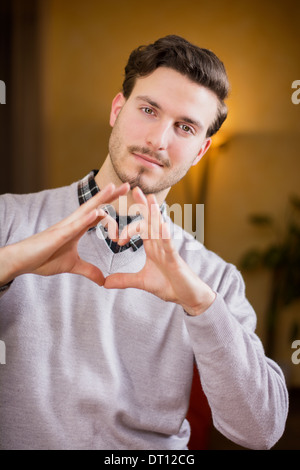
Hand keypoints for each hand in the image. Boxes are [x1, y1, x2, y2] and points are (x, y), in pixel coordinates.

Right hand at [0, 182, 129, 286]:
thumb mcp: (71, 266)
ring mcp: (65, 227)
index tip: (126, 199)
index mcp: (77, 228)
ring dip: (100, 199)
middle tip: (127, 185)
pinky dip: (86, 218)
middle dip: (110, 195)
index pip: (97, 213)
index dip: (111, 205)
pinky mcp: (58, 234)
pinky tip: (97, 212)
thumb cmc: (42, 259)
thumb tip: (102, 280)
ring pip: (85, 210)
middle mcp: (72, 223)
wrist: (22, 261)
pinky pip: (74, 225)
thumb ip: (88, 270)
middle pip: (94, 205)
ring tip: (113, 188)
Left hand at [104, 187, 215, 315]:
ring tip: (150, 199)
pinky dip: (166, 236)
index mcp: (152, 247)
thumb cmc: (169, 285)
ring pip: (160, 228)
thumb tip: (105, 283)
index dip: (128, 225)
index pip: (141, 228)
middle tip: (134, 188)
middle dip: (143, 205)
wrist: (187, 297)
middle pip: (151, 220)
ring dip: (155, 214)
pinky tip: (162, 226)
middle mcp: (160, 244)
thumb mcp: (142, 282)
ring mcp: (168, 250)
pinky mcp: (175, 260)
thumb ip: (124, 280)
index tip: (116, 232)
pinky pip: (170, 246)